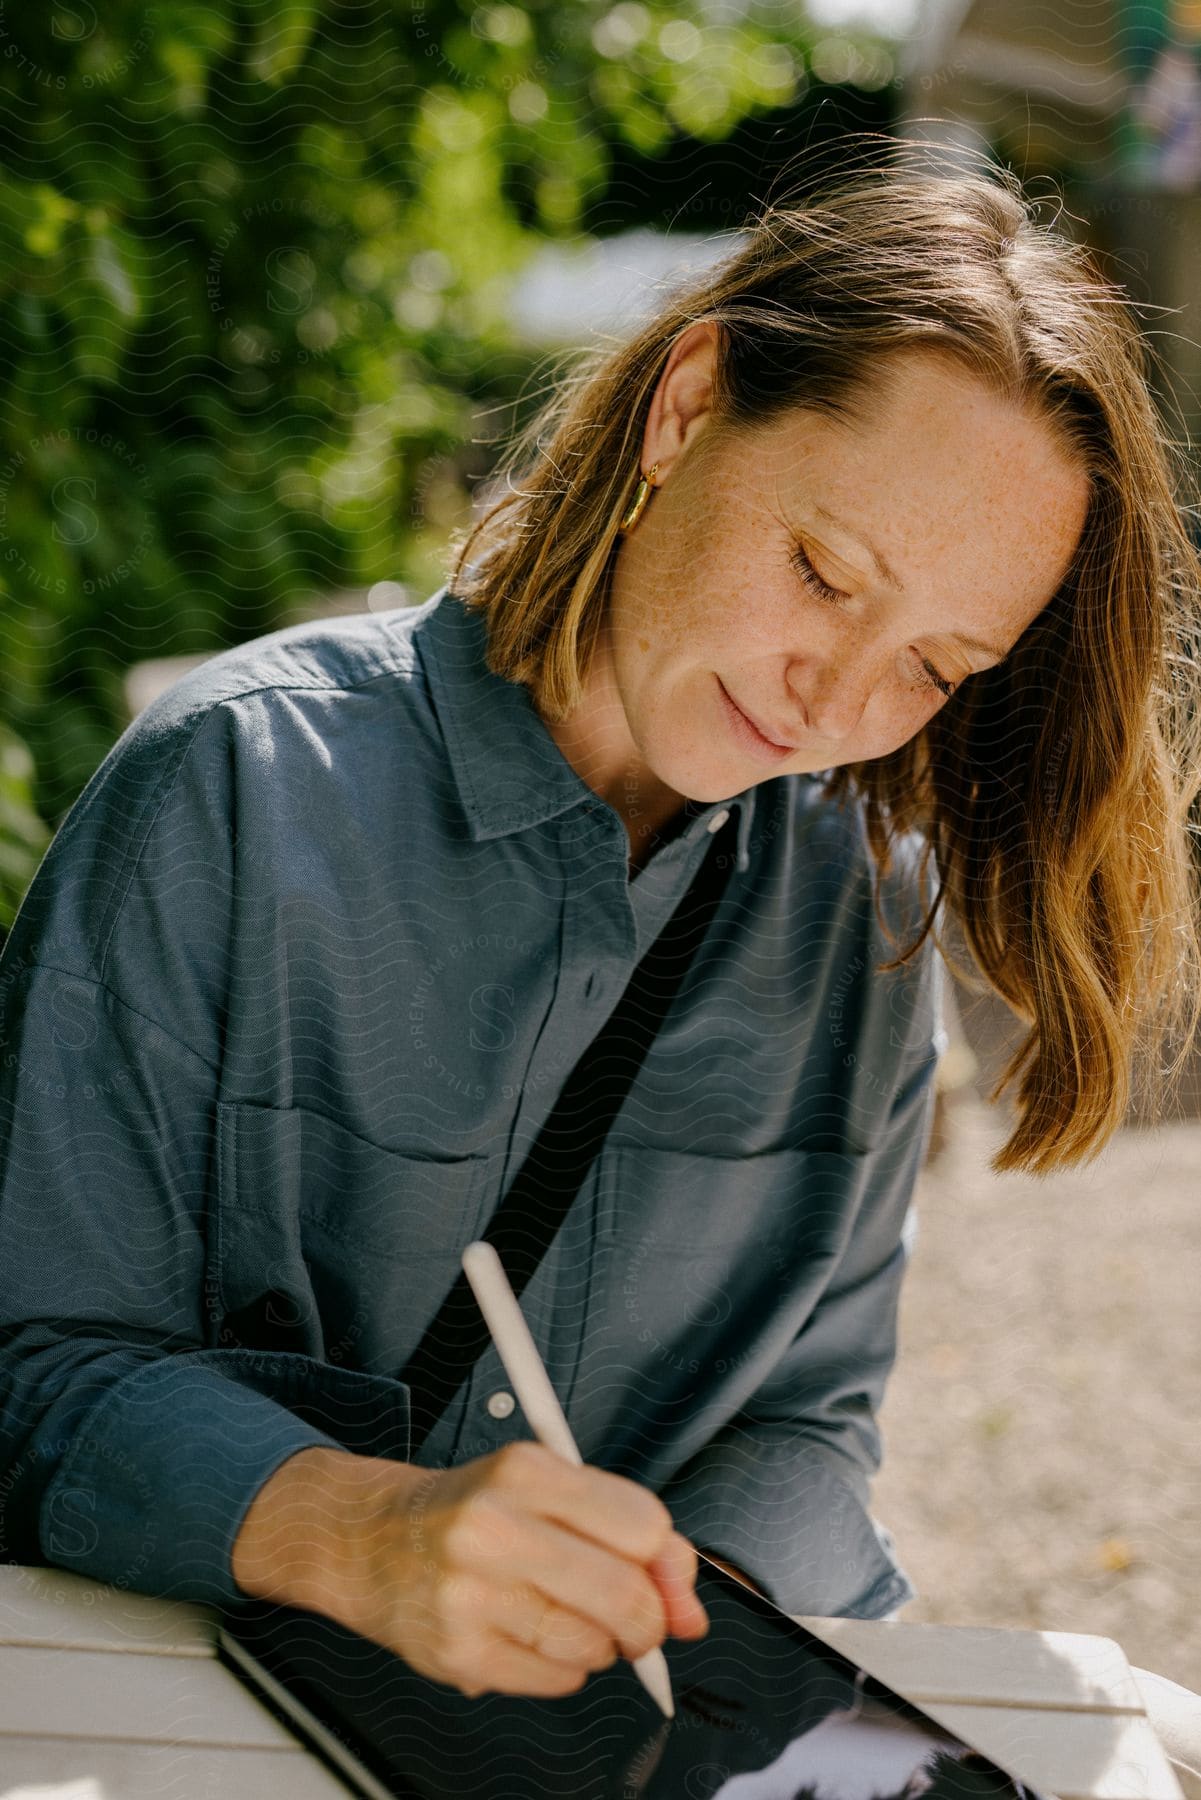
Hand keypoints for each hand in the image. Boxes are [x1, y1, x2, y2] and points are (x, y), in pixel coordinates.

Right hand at [241, 1440, 708, 1700]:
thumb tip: (689, 1601)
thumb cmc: (471, 1511)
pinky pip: (555, 1681)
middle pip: (625, 1595)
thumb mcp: (545, 1486)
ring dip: (599, 1645)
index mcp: (526, 1470)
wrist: (370, 1540)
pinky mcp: (457, 1652)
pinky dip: (562, 1670)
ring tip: (565, 1616)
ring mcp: (471, 1594)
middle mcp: (494, 1526)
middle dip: (647, 1620)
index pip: (642, 1525)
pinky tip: (532, 1637)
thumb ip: (625, 1529)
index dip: (665, 1561)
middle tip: (637, 1620)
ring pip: (592, 1646)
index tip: (660, 1573)